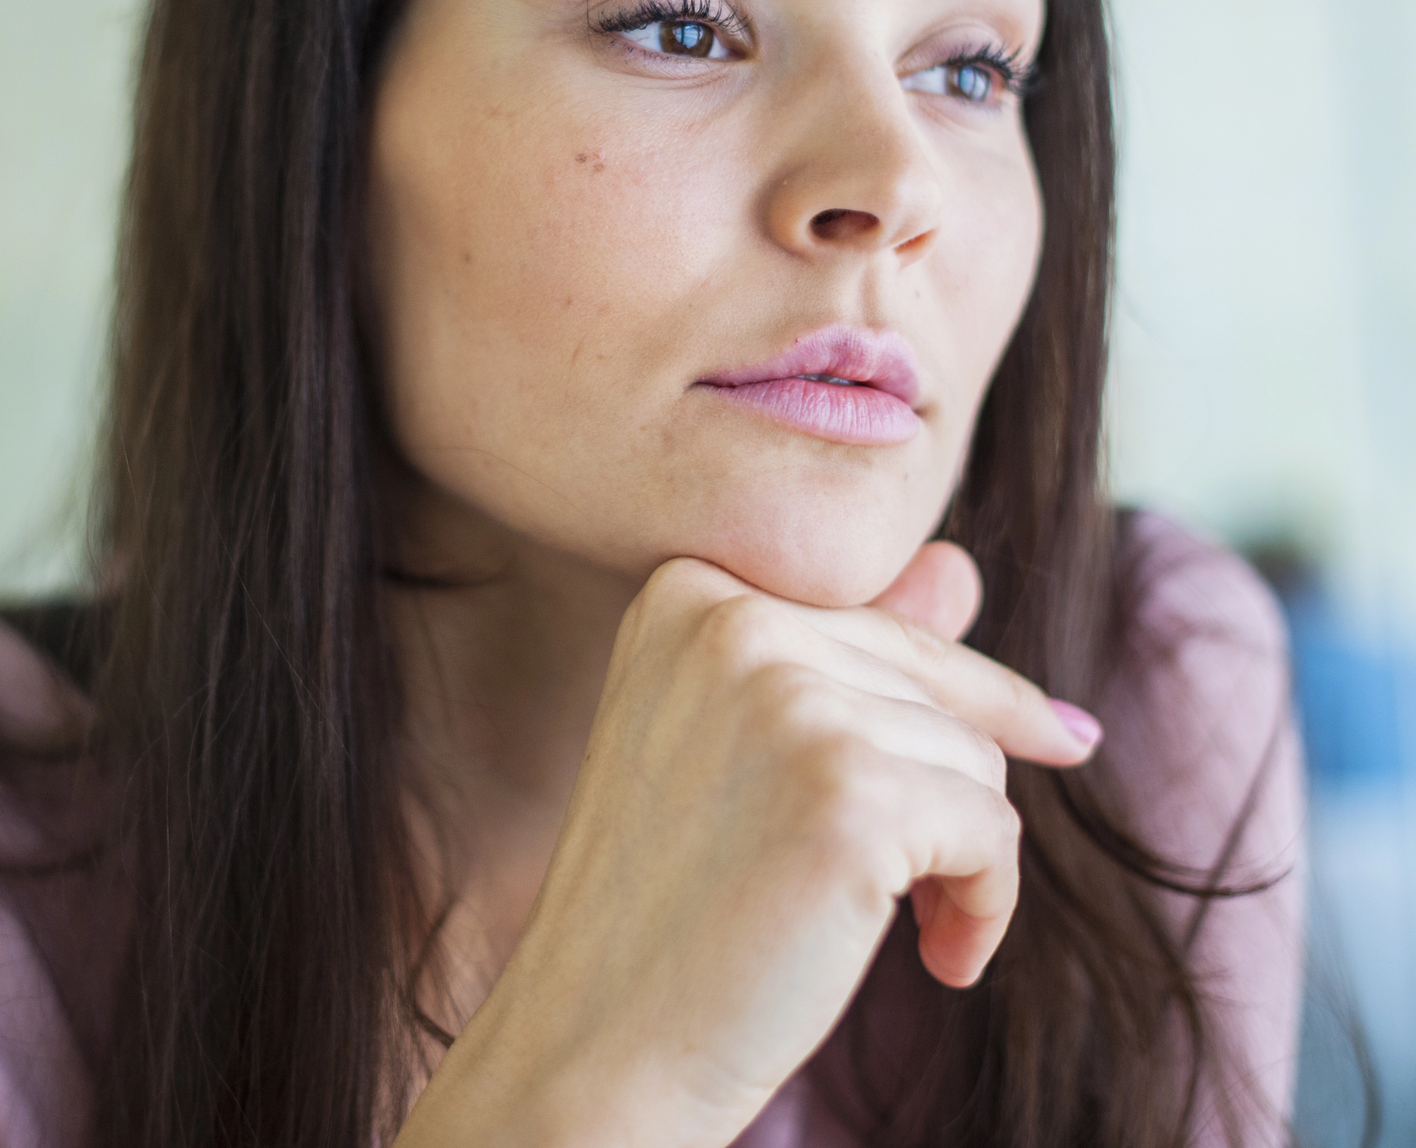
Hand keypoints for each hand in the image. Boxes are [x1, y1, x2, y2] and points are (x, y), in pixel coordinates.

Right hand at [395, 543, 1100, 1147]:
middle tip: (898, 886)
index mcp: (687, 591)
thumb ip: (841, 649)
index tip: (1005, 760)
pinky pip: (993, 833)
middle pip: (933, 687)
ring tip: (887, 922)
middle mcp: (730, 620)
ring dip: (957, 856)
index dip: (940, 712)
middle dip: (941, 791)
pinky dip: (986, 907)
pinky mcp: (850, 793)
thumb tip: (964, 563)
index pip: (879, 626)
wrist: (599, 1039)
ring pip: (973, 757)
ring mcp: (788, 702)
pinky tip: (935, 960)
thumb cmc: (668, 899)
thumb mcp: (738, 743)